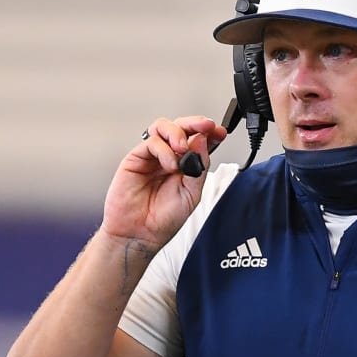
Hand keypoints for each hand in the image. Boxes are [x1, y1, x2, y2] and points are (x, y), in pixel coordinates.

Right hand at [102, 115, 228, 251]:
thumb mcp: (192, 194)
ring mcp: (153, 157)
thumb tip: (202, 141)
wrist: (140, 234)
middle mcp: (169, 157)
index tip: (220, 132)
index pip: (199, 141)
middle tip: (207, 126)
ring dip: (178, 133)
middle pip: (182, 128)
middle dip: (196, 123)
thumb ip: (199, 167)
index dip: (210, 134)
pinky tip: (170, 165)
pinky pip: (151, 142)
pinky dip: (163, 150)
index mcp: (186, 166)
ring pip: (164, 127)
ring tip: (183, 148)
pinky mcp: (136, 158)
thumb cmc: (163, 220)